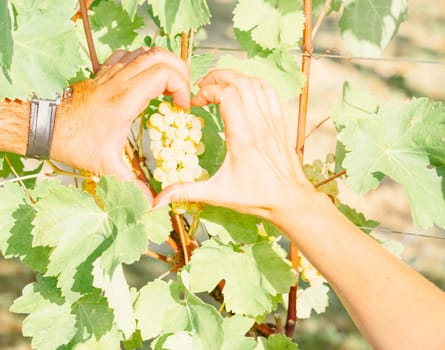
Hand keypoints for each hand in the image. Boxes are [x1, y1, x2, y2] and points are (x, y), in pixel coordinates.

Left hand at [50, 47, 189, 199]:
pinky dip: (143, 62)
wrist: (45, 126)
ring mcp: (110, 73)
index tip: (181, 107)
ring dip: (163, 64)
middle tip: (183, 92)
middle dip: (180, 70)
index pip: (164, 73)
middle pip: (160, 56)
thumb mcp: (105, 166)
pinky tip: (144, 80)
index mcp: (125, 99)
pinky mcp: (102, 73)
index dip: (181, 86)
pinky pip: (128, 55)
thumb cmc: (75, 143)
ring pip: (145, 51)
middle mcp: (119, 80)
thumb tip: (150, 205)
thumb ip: (130, 185)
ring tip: (169, 86)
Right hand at [154, 70, 313, 222]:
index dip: (206, 91)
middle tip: (202, 87)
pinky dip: (254, 84)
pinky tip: (243, 92)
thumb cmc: (255, 196)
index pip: (226, 95)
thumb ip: (186, 192)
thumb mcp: (217, 195)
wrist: (290, 199)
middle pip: (240, 81)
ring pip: (255, 83)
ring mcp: (272, 120)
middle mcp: (258, 123)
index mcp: (242, 136)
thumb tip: (157, 200)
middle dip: (217, 77)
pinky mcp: (280, 122)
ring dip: (235, 78)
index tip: (195, 104)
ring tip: (219, 85)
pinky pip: (269, 92)